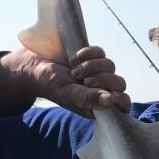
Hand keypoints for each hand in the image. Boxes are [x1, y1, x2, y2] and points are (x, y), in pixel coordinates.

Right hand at [3, 45, 130, 118]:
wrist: (35, 66)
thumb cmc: (51, 85)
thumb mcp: (69, 95)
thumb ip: (89, 99)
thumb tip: (111, 101)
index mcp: (98, 105)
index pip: (123, 104)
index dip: (119, 97)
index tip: (105, 92)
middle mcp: (101, 89)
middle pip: (120, 83)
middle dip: (102, 80)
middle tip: (83, 80)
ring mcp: (98, 72)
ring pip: (110, 66)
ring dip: (91, 66)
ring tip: (74, 70)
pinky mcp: (92, 56)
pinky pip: (100, 52)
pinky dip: (87, 53)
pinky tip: (74, 58)